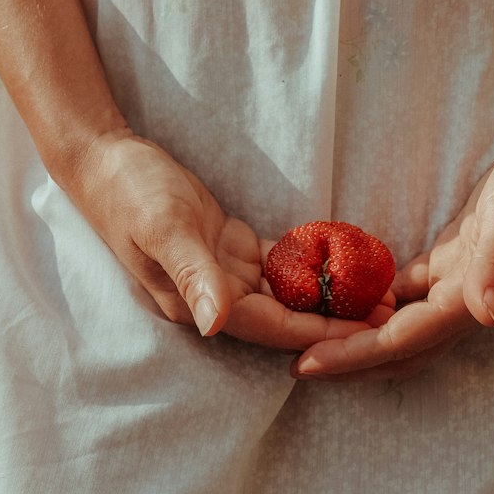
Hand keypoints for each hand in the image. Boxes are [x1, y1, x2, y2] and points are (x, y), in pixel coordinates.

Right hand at [67, 130, 393, 349]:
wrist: (103, 159)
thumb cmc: (129, 192)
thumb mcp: (163, 228)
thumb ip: (193, 274)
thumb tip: (217, 324)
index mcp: (197, 300)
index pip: (270, 326)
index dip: (319, 332)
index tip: (366, 334)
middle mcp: (212, 294)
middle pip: (284, 318)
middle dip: (335, 320)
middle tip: (389, 314)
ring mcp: (219, 271)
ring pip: (284, 294)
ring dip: (327, 297)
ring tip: (376, 293)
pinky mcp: (224, 245)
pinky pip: (274, 264)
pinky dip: (305, 265)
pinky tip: (340, 264)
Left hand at [290, 123, 493, 382]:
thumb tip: (487, 316)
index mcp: (470, 298)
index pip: (401, 340)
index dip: (353, 356)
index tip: (306, 366)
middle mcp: (464, 302)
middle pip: (396, 348)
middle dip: (347, 362)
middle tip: (294, 366)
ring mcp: (460, 283)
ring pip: (400, 325)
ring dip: (359, 337)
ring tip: (311, 338)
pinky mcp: (456, 259)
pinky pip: (408, 292)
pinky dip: (376, 301)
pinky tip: (347, 295)